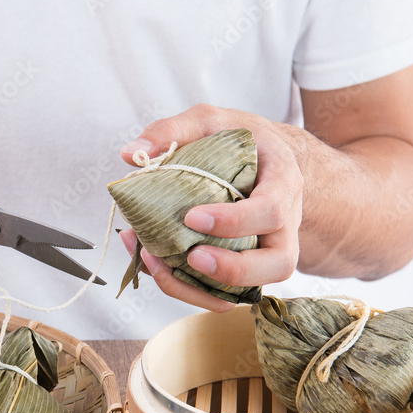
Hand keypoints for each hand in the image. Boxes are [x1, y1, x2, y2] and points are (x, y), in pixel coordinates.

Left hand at [118, 104, 303, 310]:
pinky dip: (186, 287)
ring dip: (203, 289)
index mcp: (282, 184)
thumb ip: (173, 131)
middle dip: (233, 270)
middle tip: (192, 257)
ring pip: (250, 290)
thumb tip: (130, 154)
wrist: (264, 161)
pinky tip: (152, 263)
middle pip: (278, 264)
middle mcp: (282, 227)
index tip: (192, 217)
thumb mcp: (211, 121)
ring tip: (162, 267)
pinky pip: (221, 292)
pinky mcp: (242, 270)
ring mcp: (265, 253)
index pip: (272, 211)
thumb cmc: (240, 142)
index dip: (235, 221)